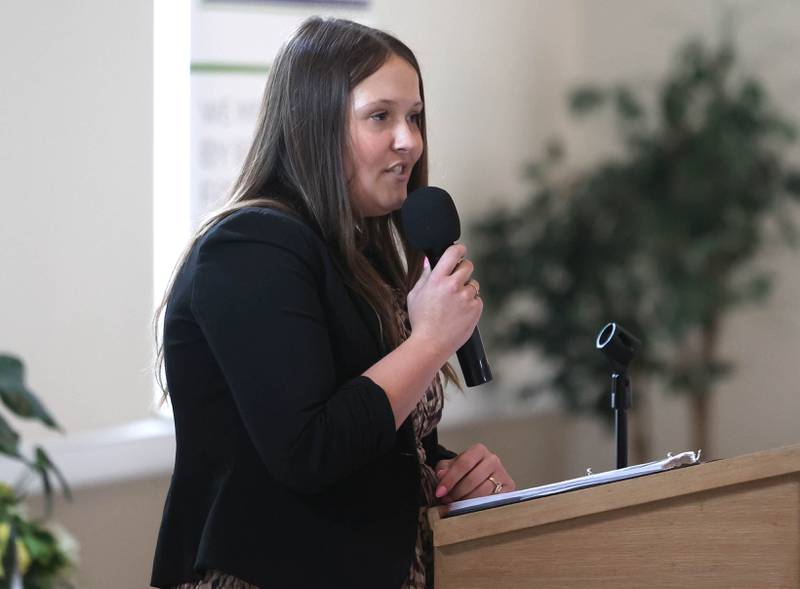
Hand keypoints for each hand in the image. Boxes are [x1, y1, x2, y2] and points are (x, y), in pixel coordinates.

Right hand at [407, 244, 481, 360]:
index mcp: (437, 279)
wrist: (431, 344)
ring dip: (467, 290)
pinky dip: (471, 304)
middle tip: (457, 280)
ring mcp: (465, 297)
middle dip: (464, 270)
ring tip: (454, 304)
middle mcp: (453, 285)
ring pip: (473, 284)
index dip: (459, 249)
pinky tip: (460, 313)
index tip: (460, 251)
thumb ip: (424, 277)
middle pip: (468, 265)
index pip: (453, 252)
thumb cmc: (421, 321)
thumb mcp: (414, 295)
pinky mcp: (475, 308)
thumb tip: (430, 263)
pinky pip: (477, 299)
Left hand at [433, 443, 515, 502]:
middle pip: (473, 479)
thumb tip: (440, 475)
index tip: (440, 492)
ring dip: (467, 501)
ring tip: (457, 505)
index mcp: (479, 450)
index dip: (450, 479)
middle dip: (457, 492)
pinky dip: (480, 507)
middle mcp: (493, 460)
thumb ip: (444, 468)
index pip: (464, 464)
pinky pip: (493, 501)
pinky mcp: (510, 489)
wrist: (484, 475)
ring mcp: (503, 474)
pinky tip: (471, 508)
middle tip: (447, 500)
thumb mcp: (453, 465)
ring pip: (482, 492)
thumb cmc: (466, 470)